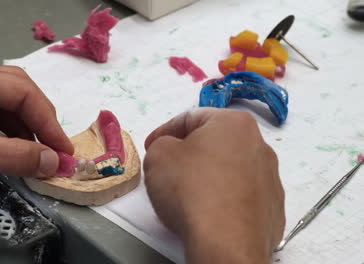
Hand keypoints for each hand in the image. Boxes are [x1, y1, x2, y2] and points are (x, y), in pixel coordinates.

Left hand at [0, 58, 73, 187]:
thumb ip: (16, 156)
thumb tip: (55, 162)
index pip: (25, 94)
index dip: (49, 123)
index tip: (64, 151)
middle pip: (20, 94)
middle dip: (39, 122)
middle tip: (53, 150)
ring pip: (8, 107)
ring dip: (25, 131)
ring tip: (35, 156)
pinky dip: (8, 136)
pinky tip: (12, 153)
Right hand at [144, 108, 284, 263]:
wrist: (225, 242)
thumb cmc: (192, 192)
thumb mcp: (158, 155)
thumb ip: (161, 143)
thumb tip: (169, 151)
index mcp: (234, 123)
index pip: (190, 118)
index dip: (164, 132)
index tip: (152, 145)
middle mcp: (259, 146)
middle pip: (214, 143)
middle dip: (189, 153)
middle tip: (168, 168)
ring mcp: (270, 178)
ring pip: (229, 169)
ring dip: (207, 175)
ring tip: (187, 194)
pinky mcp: (272, 208)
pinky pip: (241, 195)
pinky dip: (223, 198)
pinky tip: (207, 211)